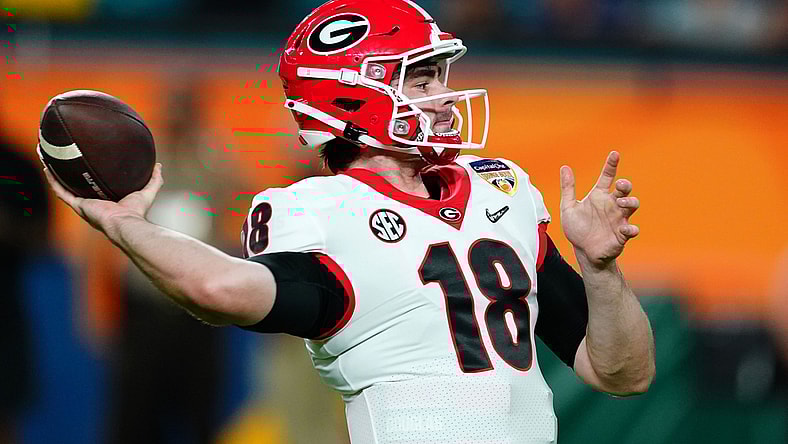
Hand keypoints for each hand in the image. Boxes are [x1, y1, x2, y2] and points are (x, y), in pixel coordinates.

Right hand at [44, 163, 163, 233]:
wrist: (126, 223)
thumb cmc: (136, 213)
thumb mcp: (147, 191)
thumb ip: (154, 180)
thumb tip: (158, 165)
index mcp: (106, 202)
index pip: (95, 188)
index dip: (89, 177)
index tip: (87, 165)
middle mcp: (92, 204)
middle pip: (77, 187)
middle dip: (69, 175)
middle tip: (63, 159)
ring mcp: (83, 205)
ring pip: (65, 187)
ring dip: (56, 174)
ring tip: (49, 159)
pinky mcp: (78, 205)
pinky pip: (61, 192)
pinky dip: (53, 180)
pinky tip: (47, 167)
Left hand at [559, 151, 638, 268]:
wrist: (583, 251)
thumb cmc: (578, 228)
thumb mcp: (569, 207)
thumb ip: (568, 188)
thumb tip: (564, 167)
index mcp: (599, 196)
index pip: (607, 176)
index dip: (611, 165)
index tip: (614, 154)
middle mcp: (612, 205)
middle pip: (624, 189)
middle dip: (625, 185)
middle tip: (620, 185)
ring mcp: (618, 219)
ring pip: (632, 205)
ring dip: (630, 202)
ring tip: (621, 202)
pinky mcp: (622, 234)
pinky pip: (631, 230)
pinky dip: (631, 229)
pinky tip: (625, 229)